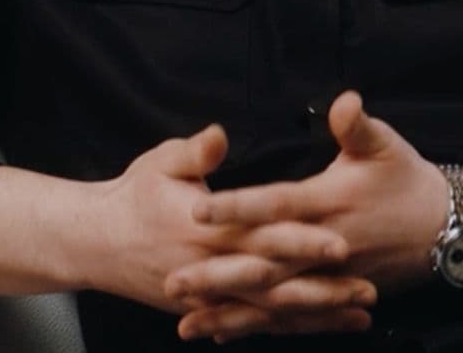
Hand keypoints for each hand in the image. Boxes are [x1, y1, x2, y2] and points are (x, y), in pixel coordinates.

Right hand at [75, 123, 377, 337]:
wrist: (95, 242)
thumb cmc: (133, 196)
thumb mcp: (161, 162)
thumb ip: (196, 151)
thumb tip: (220, 135)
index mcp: (208, 229)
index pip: (263, 235)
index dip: (302, 240)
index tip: (340, 242)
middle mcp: (213, 267)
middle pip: (276, 283)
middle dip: (324, 289)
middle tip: (367, 290)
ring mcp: (210, 293)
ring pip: (270, 311)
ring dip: (315, 314)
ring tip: (358, 316)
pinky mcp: (206, 307)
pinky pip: (252, 322)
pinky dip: (286, 327)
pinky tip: (319, 328)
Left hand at [174, 92, 462, 340]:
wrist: (449, 230)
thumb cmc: (409, 180)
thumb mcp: (386, 144)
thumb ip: (357, 125)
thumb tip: (343, 100)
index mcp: (329, 203)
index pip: (276, 206)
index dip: (238, 208)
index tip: (198, 211)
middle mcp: (326, 247)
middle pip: (265, 265)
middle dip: (218, 276)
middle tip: (174, 282)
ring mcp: (330, 278)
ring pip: (273, 301)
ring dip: (230, 312)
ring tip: (186, 323)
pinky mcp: (335, 295)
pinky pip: (292, 318)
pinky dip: (258, 327)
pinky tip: (223, 332)